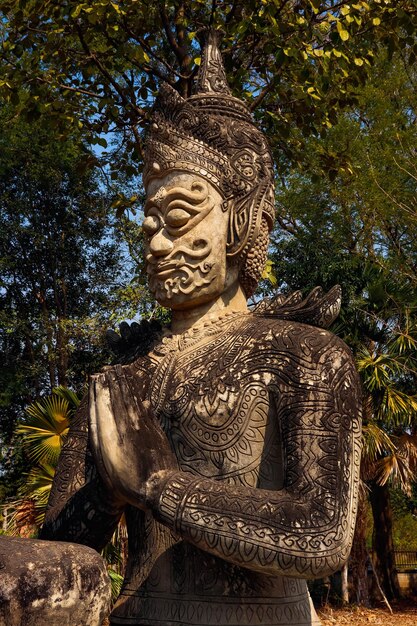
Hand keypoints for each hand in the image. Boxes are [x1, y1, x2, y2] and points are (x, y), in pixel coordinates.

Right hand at [89, 365, 176, 508]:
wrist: (158, 487)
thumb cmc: (126, 482)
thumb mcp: (105, 462)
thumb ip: (100, 437)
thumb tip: (98, 413)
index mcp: (112, 432)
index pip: (104, 404)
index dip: (101, 390)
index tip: (98, 377)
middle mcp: (127, 424)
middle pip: (120, 398)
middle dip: (114, 382)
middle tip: (110, 369)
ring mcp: (143, 425)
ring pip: (134, 400)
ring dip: (128, 385)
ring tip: (123, 373)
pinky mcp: (156, 430)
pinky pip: (147, 409)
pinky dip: (142, 400)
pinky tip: (142, 396)